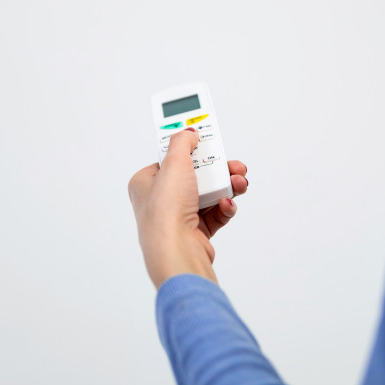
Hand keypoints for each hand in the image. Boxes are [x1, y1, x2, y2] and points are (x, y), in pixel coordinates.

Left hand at [128, 128, 248, 288]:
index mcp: (146, 182)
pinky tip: (226, 204)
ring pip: (208, 193)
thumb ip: (182, 143)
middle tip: (233, 165)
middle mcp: (161, 199)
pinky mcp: (196, 232)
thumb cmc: (166, 213)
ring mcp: (178, 216)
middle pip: (195, 175)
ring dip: (227, 186)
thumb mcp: (173, 164)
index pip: (170, 158)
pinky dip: (224, 207)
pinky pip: (215, 213)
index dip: (190, 149)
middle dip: (218, 169)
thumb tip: (187, 133)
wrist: (177, 251)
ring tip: (239, 183)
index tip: (206, 140)